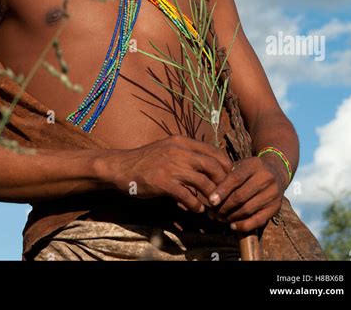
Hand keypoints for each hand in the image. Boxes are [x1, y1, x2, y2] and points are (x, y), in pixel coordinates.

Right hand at [103, 135, 233, 213]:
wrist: (122, 166)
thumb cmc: (147, 160)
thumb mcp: (168, 149)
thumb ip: (186, 154)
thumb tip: (207, 166)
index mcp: (182, 142)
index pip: (214, 151)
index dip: (225, 166)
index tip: (228, 178)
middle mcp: (179, 151)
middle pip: (213, 166)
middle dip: (223, 182)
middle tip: (224, 194)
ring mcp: (172, 166)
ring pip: (204, 182)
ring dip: (212, 197)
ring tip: (213, 205)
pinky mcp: (164, 183)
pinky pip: (188, 196)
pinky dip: (196, 205)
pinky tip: (196, 209)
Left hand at [207, 156, 286, 232]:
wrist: (276, 171)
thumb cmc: (250, 170)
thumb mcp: (241, 165)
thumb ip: (227, 174)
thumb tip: (209, 192)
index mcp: (254, 165)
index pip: (235, 179)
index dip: (222, 191)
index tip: (211, 201)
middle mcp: (265, 178)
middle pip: (240, 196)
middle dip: (224, 207)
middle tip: (212, 213)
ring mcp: (272, 193)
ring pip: (247, 209)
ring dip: (231, 217)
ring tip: (219, 218)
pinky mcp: (276, 207)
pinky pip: (258, 220)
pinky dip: (244, 225)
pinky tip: (232, 225)